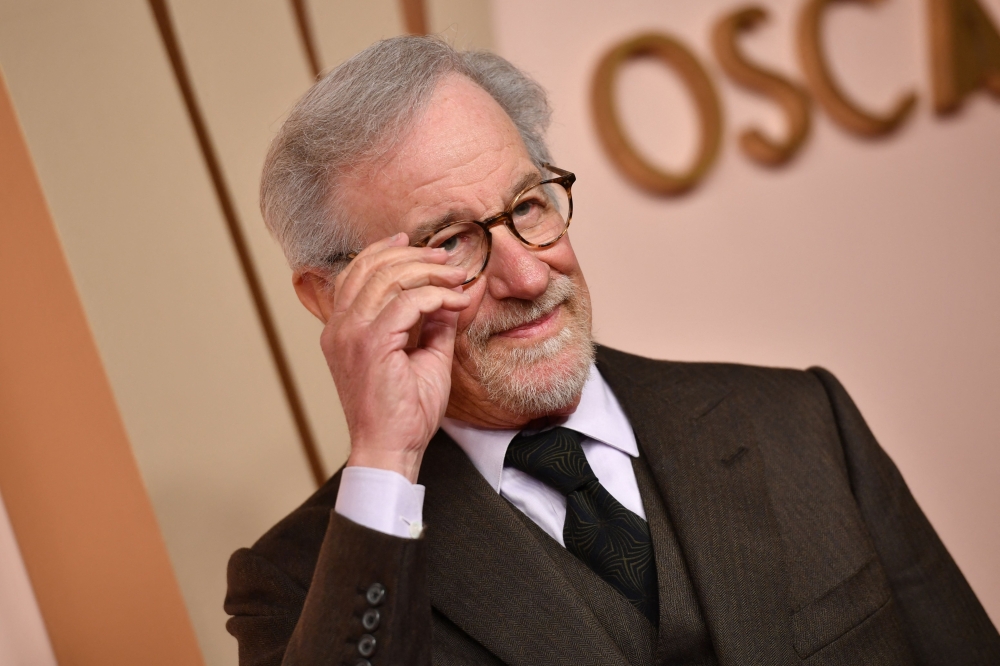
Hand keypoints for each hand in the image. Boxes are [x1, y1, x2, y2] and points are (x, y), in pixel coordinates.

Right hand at [321, 233, 470, 481]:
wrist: (391, 449)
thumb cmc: (404, 412)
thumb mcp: (425, 356)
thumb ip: (435, 323)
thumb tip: (454, 292)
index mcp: (342, 329)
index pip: (357, 273)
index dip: (386, 252)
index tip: (419, 247)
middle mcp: (340, 327)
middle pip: (373, 268)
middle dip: (415, 257)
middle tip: (447, 260)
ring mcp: (351, 334)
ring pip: (389, 278)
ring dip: (429, 272)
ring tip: (457, 277)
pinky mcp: (371, 344)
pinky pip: (408, 302)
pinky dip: (436, 296)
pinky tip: (456, 302)